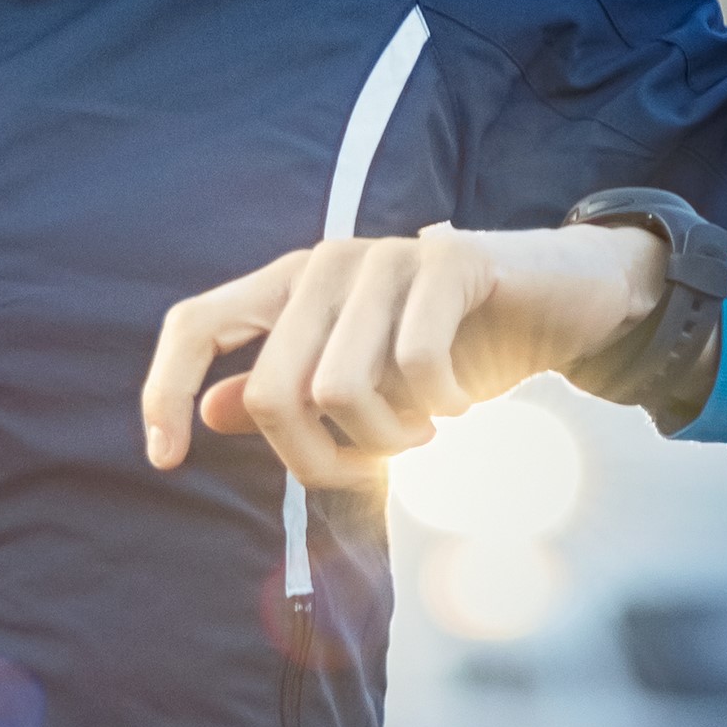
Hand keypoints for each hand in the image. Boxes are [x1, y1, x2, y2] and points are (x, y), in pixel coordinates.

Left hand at [138, 221, 671, 491]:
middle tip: (373, 469)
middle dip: (318, 461)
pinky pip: (413, 364)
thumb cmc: (457, 346)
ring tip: (424, 429)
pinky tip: (460, 402)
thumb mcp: (366, 378)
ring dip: (387, 439)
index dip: (164, 391)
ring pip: (338, 390)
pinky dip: (439, 408)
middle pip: (271, 392)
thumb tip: (215, 410)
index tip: (166, 461)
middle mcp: (326, 264)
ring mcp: (384, 257)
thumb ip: (290, 389)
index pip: (195, 323)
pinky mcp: (447, 261)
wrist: (562, 300)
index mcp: (291, 286)